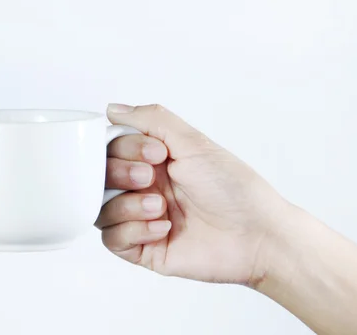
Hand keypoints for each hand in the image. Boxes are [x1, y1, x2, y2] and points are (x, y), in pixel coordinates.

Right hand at [96, 103, 289, 284]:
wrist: (257, 236)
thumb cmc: (234, 189)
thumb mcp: (193, 143)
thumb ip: (151, 120)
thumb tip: (113, 108)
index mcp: (153, 160)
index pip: (111, 148)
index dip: (123, 148)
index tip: (155, 153)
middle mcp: (144, 187)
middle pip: (99, 177)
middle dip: (121, 174)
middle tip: (150, 177)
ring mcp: (141, 218)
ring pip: (100, 209)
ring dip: (126, 205)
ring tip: (159, 207)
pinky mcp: (143, 249)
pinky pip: (111, 239)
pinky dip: (133, 231)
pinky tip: (164, 228)